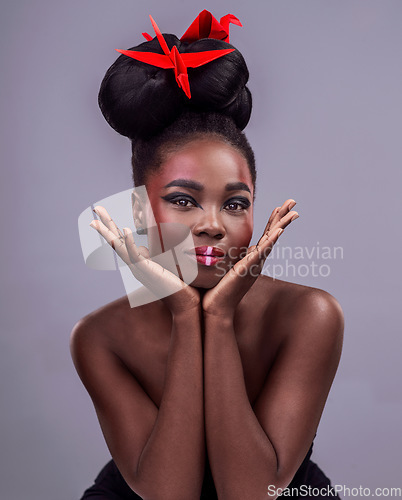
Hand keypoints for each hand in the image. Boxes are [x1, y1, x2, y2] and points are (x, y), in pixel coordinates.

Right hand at [90, 206, 199, 314]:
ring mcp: (139, 269)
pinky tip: (125, 229)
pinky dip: (128, 242)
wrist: (188, 305)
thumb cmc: (182, 286)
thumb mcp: (169, 263)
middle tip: (96, 208)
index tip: (104, 213)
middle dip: (106, 224)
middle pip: (116, 241)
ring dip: (109, 232)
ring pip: (119, 248)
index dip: (113, 227)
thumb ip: (160, 254)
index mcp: (140, 262)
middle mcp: (136, 265)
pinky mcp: (147, 272)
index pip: (123, 241)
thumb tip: (152, 245)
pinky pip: (134, 255)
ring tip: (98, 220)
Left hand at [202, 199, 298, 316]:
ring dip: (282, 225)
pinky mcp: (247, 269)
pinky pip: (261, 252)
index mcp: (253, 259)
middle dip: (283, 216)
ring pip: (271, 241)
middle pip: (273, 234)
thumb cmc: (217, 290)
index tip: (281, 206)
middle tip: (293, 201)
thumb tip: (237, 248)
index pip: (266, 234)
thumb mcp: (227, 267)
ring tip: (293, 212)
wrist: (215, 308)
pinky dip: (270, 241)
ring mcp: (254, 265)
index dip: (274, 220)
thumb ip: (233, 257)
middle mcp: (257, 260)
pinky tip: (279, 231)